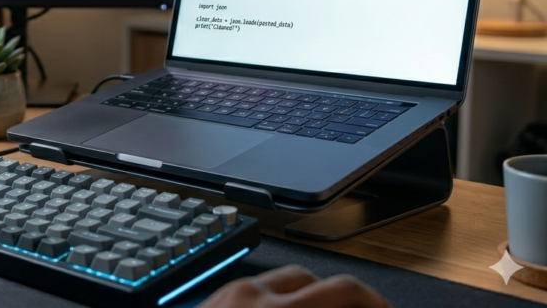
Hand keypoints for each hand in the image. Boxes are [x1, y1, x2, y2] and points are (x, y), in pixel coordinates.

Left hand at [197, 265, 389, 307]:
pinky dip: (273, 300)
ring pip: (279, 280)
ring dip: (304, 295)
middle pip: (310, 277)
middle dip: (337, 295)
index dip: (372, 300)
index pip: (342, 289)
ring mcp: (227, 295)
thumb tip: (349, 304)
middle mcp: (250, 296)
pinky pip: (252, 289)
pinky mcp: (210, 299)